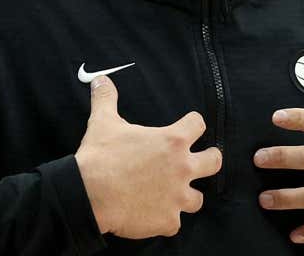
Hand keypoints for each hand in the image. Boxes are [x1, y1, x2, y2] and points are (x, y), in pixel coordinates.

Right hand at [74, 75, 222, 238]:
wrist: (88, 195)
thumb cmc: (100, 157)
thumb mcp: (103, 122)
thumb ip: (106, 98)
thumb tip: (99, 79)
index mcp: (172, 141)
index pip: (198, 124)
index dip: (192, 124)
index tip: (188, 127)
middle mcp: (182, 168)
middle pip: (214, 161)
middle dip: (209, 160)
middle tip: (200, 161)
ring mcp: (177, 197)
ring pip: (198, 199)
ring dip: (187, 196)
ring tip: (174, 195)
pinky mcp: (167, 221)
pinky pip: (175, 223)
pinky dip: (166, 220)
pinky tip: (154, 216)